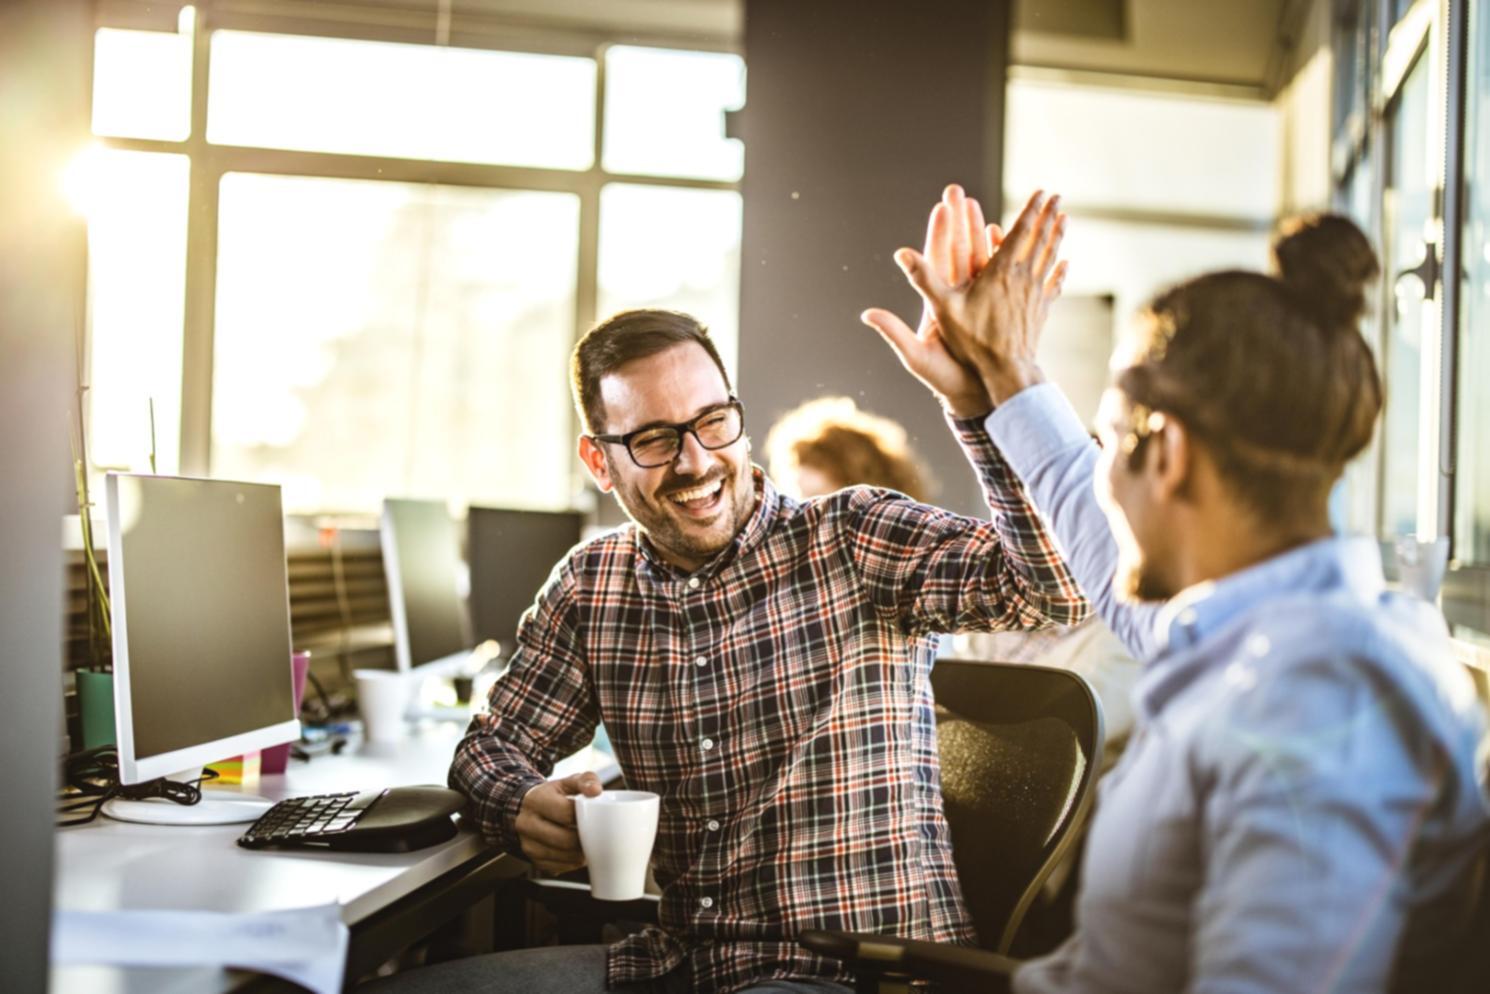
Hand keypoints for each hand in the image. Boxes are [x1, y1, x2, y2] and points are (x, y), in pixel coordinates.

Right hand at [514, 771, 602, 873]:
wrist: (528, 809)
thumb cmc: (553, 795)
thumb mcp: (567, 782)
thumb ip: (585, 780)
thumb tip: (596, 790)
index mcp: (536, 800)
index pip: (566, 813)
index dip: (586, 817)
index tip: (596, 817)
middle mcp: (527, 824)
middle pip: (565, 839)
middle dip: (585, 839)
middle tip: (597, 835)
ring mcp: (528, 844)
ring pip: (563, 857)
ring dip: (581, 854)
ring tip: (590, 844)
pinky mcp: (533, 860)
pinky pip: (559, 868)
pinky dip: (572, 863)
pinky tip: (578, 852)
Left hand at [863, 184, 997, 418]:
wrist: (974, 397)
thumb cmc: (943, 380)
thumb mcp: (917, 358)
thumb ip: (894, 334)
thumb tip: (867, 314)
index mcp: (936, 305)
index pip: (936, 262)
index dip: (939, 235)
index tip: (942, 208)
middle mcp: (954, 299)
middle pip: (956, 252)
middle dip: (958, 223)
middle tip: (957, 193)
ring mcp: (976, 302)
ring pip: (979, 260)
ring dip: (980, 233)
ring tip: (981, 205)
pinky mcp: (994, 309)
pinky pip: (1000, 277)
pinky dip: (1003, 256)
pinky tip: (1007, 236)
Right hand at [894, 189, 1067, 404]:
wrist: (1006, 371)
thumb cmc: (972, 340)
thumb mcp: (942, 308)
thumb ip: (923, 279)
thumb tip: (901, 253)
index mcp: (1000, 271)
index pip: (1019, 232)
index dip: (1030, 210)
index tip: (1042, 192)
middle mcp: (1022, 278)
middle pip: (1038, 239)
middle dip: (1047, 215)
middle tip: (1057, 196)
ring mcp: (1034, 294)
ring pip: (1049, 257)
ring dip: (1057, 236)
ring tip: (1065, 219)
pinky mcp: (1040, 311)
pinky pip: (1052, 285)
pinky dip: (1059, 271)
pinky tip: (1065, 264)